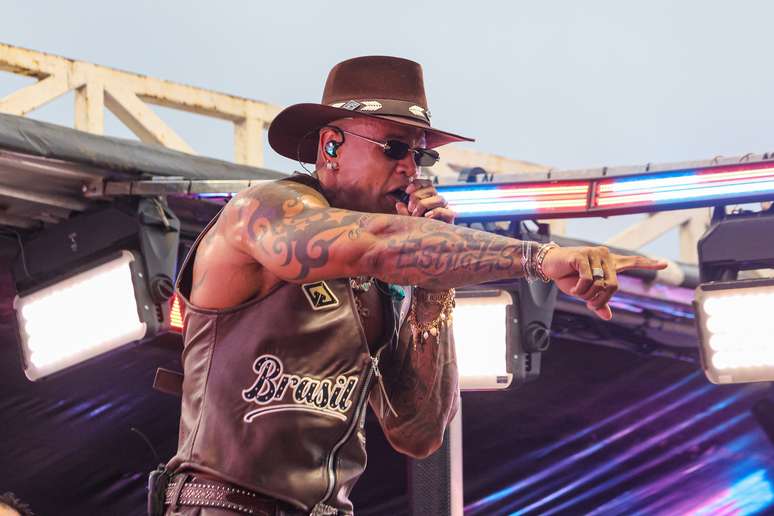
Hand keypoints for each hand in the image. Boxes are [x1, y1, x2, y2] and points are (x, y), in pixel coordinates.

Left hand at [395, 178, 455, 223]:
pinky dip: (435, 212)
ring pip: (439, 198)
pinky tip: (426, 217)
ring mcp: (445, 208)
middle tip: (410, 207)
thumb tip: (399, 203)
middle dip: (417, 196)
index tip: (406, 190)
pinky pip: (445, 210)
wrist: (427, 242)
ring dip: (424, 205)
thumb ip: (403, 211)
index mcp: (428, 197)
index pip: (426, 183)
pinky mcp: (450, 217)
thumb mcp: (407, 219)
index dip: (417, 184)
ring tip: (415, 215)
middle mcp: (437, 200)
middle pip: (431, 189)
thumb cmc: (417, 229)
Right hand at [540, 245, 667, 320]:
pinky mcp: (582, 255)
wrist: (548, 265)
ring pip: (600, 284)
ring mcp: (594, 254)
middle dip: (600, 300)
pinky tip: (572, 287)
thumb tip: (608, 316)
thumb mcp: (584, 292)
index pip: (632, 261)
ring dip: (587, 295)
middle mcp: (605, 256)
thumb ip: (597, 301)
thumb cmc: (567, 276)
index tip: (664, 264)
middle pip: (613, 285)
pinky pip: (588, 279)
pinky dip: (580, 289)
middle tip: (589, 305)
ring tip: (577, 292)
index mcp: (609, 263)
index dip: (649, 264)